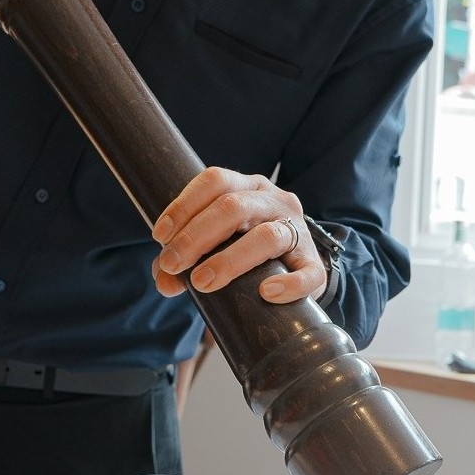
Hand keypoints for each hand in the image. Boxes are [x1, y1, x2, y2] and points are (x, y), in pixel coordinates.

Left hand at [150, 168, 326, 303]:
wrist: (294, 269)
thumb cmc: (244, 251)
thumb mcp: (214, 246)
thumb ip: (186, 260)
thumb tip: (164, 281)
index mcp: (247, 188)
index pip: (215, 180)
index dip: (184, 205)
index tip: (160, 235)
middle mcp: (274, 202)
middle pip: (234, 207)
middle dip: (196, 236)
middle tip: (172, 263)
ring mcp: (298, 231)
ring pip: (268, 236)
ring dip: (229, 260)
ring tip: (202, 282)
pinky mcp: (315, 265)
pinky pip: (308, 274)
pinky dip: (288, 284)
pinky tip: (266, 293)